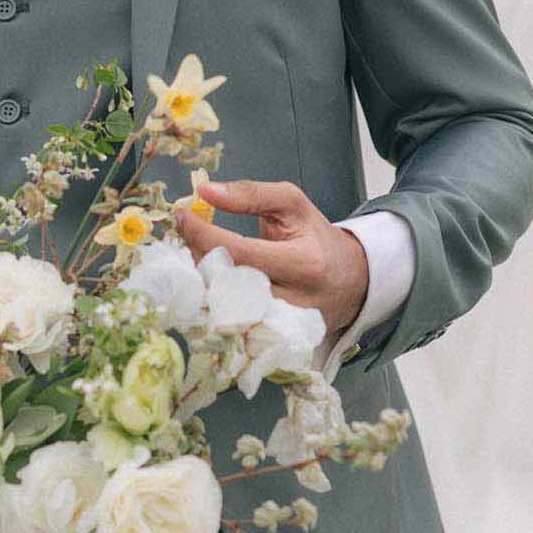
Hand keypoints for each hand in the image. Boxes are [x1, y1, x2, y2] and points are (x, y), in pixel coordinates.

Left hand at [172, 178, 369, 333]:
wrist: (350, 281)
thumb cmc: (316, 239)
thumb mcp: (293, 204)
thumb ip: (251, 194)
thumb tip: (206, 191)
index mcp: (303, 263)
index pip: (241, 252)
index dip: (204, 234)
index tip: (182, 216)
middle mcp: (294, 300)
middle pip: (227, 283)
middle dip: (197, 255)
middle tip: (187, 235)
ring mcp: (281, 326)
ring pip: (224, 307)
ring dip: (202, 279)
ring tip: (199, 256)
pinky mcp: (272, 340)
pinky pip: (230, 323)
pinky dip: (213, 300)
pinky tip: (209, 282)